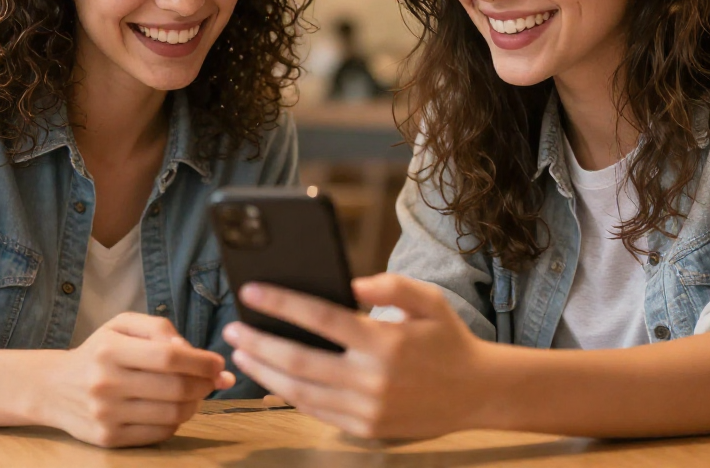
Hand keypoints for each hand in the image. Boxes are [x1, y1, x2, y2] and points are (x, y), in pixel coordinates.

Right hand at [41, 312, 234, 446]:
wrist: (54, 387)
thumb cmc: (98, 351)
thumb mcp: (122, 325)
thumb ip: (159, 328)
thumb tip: (193, 351)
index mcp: (110, 349)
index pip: (169, 357)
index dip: (202, 362)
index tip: (218, 364)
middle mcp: (106, 383)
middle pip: (176, 388)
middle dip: (204, 384)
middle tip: (212, 381)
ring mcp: (106, 414)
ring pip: (172, 414)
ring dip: (194, 404)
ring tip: (194, 394)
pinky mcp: (108, 439)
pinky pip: (160, 434)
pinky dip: (176, 422)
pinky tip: (172, 409)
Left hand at [222, 273, 488, 439]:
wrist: (477, 393)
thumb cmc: (446, 338)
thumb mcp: (429, 301)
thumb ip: (390, 285)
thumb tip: (349, 282)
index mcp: (384, 342)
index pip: (321, 319)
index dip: (281, 303)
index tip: (251, 290)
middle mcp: (372, 379)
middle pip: (299, 360)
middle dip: (258, 341)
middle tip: (232, 327)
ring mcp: (367, 409)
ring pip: (300, 391)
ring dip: (264, 371)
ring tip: (241, 352)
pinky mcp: (365, 428)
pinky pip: (315, 411)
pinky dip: (287, 395)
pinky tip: (269, 376)